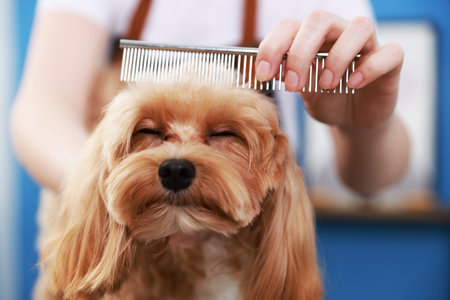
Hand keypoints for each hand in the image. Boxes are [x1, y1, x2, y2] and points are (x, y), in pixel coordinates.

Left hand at [255, 10, 403, 131]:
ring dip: (337, 57)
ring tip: (325, 84)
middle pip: (320, 20)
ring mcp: (366, 44)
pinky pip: (390, 52)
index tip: (262, 75)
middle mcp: (338, 32)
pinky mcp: (390, 61)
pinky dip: (371, 67)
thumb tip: (266, 70)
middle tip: (292, 85)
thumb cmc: (325, 99)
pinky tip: (354, 83)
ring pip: (359, 27)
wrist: (352, 120)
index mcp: (311, 35)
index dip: (272, 47)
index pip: (289, 26)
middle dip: (300, 53)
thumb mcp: (301, 89)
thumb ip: (287, 76)